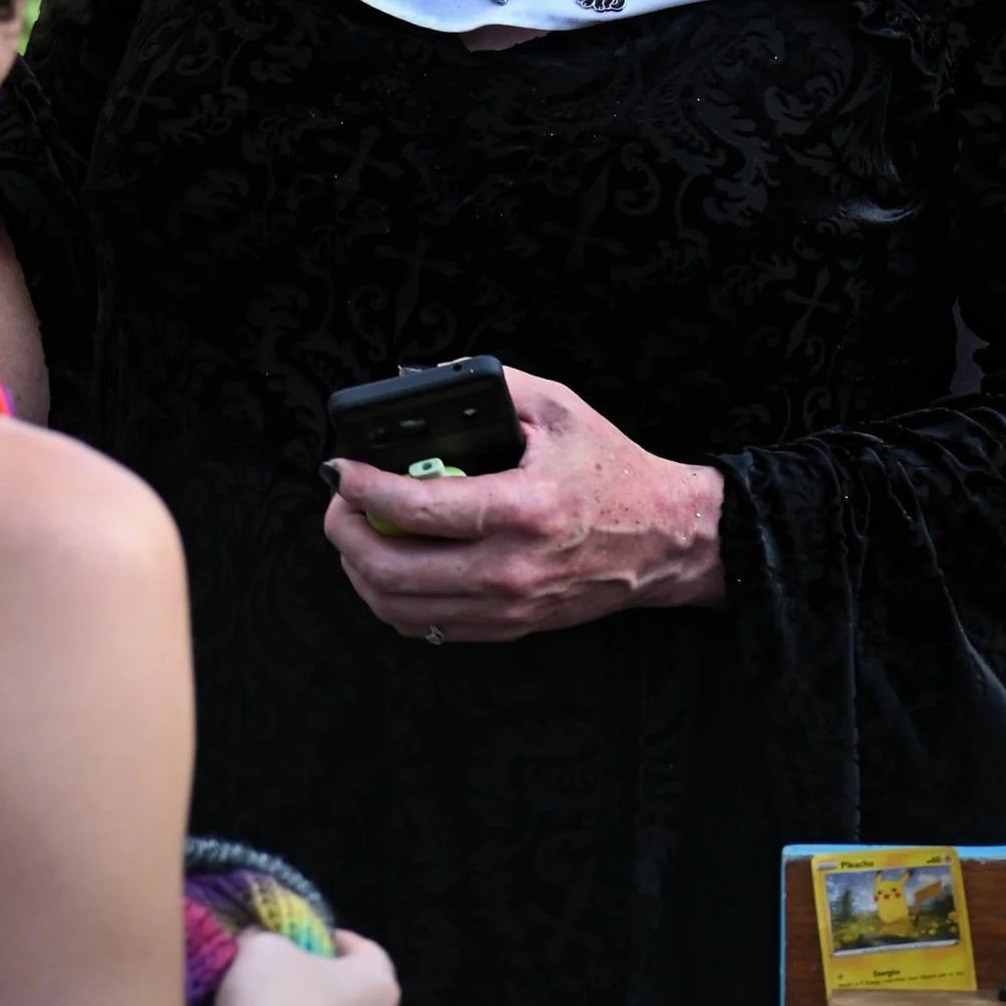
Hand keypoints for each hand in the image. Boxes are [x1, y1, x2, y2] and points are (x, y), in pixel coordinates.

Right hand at [210, 927, 398, 1005]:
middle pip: (355, 1004)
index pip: (369, 953)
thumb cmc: (277, 1004)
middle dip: (323, 991)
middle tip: (285, 982)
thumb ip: (267, 941)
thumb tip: (258, 942)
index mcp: (379, 988)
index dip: (337, 941)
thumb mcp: (263, 948)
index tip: (310, 938)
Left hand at [323, 367, 722, 644]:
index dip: (361, 486)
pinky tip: (387, 563)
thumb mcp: (558, 408)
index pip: (416, 507)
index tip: (338, 466)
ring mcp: (507, 606)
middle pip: (390, 568)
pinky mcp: (507, 627)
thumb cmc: (612, 469)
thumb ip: (489, 385)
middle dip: (344, 530)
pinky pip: (424, 626)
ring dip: (358, 568)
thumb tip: (417, 379)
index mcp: (523, 508)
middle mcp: (510, 568)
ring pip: (397, 606)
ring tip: (357, 531)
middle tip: (340, 499)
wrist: (667, 539)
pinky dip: (389, 597)